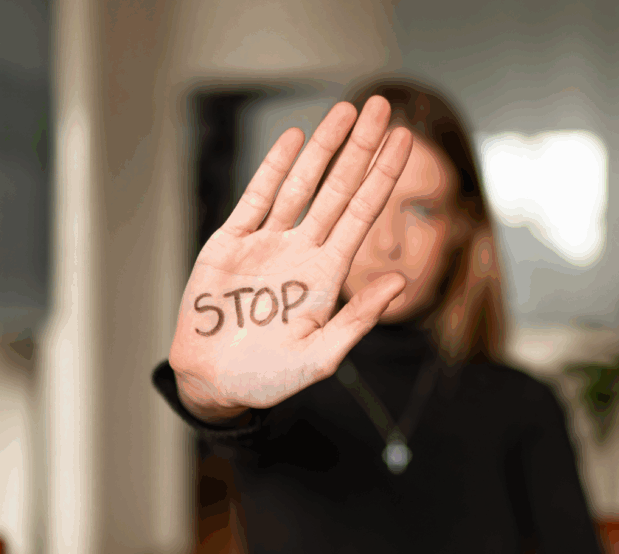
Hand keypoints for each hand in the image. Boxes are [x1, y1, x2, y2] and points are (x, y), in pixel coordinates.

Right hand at [168, 96, 413, 423]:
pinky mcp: (232, 243)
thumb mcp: (321, 354)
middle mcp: (302, 251)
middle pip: (339, 188)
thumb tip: (400, 281)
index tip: (404, 140)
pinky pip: (257, 197)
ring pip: (301, 184)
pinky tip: (295, 138)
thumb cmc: (269, 378)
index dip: (383, 176)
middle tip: (381, 104)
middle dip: (361, 147)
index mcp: (327, 275)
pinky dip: (274, 167)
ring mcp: (267, 244)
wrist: (214, 384)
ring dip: (324, 147)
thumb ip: (359, 316)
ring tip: (346, 110)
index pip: (363, 213)